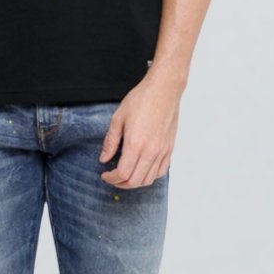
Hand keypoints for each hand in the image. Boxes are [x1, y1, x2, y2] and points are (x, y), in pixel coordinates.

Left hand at [98, 70, 182, 187]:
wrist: (163, 90)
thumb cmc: (141, 99)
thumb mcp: (118, 118)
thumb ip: (110, 142)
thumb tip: (103, 158)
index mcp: (135, 144)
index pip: (122, 173)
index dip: (111, 178)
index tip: (105, 175)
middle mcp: (151, 151)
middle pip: (135, 181)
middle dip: (120, 184)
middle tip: (112, 178)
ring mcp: (162, 151)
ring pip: (148, 180)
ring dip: (135, 182)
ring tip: (125, 176)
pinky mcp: (169, 148)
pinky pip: (161, 172)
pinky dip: (150, 176)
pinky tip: (142, 170)